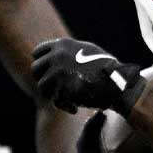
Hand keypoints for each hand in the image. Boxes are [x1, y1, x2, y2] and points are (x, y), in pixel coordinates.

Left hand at [31, 38, 145, 113]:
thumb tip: (53, 55)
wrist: (117, 84)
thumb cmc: (106, 69)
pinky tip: (76, 108)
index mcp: (62, 45)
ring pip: (42, 86)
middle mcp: (57, 56)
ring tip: (68, 99)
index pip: (37, 52)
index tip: (46, 72)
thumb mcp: (87, 51)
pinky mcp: (61, 89)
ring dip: (53, 94)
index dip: (41, 63)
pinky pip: (55, 101)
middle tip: (53, 88)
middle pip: (35, 69)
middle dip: (43, 79)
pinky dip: (65, 106)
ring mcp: (57, 72)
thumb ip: (68, 52)